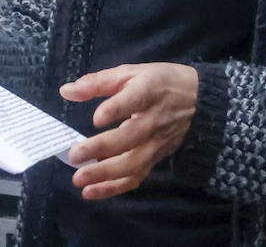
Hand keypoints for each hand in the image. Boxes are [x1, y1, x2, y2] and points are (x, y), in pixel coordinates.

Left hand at [60, 62, 198, 199]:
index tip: (96, 119)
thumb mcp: (130, 72)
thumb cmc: (159, 82)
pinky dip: (115, 187)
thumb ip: (97, 82)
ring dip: (106, 175)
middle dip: (101, 149)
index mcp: (148, 91)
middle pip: (130, 138)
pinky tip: (92, 192)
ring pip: (133, 163)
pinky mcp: (157, 158)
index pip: (132, 101)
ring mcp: (157, 142)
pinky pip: (137, 176)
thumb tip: (66, 91)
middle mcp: (154, 119)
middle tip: (74, 156)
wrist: (200, 100)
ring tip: (80, 180)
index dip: (115, 110)